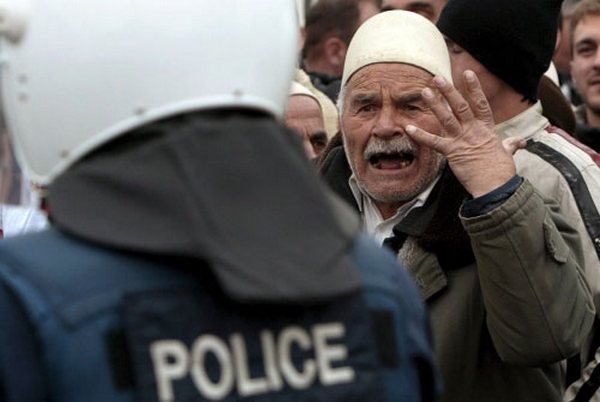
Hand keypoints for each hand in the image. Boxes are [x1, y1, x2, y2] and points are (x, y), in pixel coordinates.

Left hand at [405, 70, 517, 197]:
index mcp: (487, 129)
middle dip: (448, 91)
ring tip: (424, 91)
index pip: (480, 103)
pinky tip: (409, 128)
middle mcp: (473, 131)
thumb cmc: (502, 171)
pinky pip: (434, 142)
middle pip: (460, 106)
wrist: (496, 186)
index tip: (467, 73)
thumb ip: (510, 144)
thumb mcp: (507, 153)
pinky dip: (420, 135)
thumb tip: (519, 142)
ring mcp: (462, 140)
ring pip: (446, 118)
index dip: (474, 87)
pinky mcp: (452, 153)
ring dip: (435, 104)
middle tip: (437, 78)